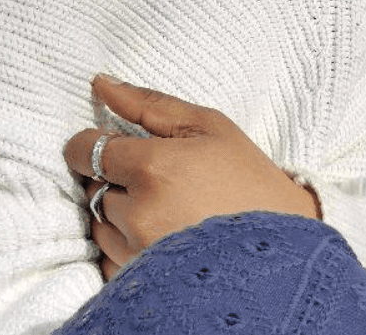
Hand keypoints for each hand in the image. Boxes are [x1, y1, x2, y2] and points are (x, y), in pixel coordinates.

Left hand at [64, 75, 318, 279]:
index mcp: (152, 167)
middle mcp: (138, 213)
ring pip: (97, 223)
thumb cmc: (247, 178)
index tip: (114, 144)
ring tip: (161, 207)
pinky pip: (107, 258)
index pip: (84, 150)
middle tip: (154, 177)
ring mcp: (137, 252)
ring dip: (117, 212)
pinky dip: (123, 244)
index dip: (93, 143)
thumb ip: (147, 103)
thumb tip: (100, 83)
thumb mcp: (206, 125)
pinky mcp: (140, 282)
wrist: (282, 245)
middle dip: (113, 178)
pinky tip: (159, 235)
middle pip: (91, 186)